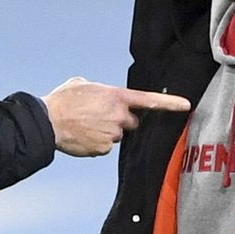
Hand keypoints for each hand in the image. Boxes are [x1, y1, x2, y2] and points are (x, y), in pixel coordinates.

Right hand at [42, 77, 189, 156]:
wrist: (48, 122)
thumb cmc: (62, 101)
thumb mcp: (82, 84)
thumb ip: (98, 90)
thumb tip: (97, 96)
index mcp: (116, 97)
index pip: (150, 101)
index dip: (170, 103)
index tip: (186, 105)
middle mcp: (118, 116)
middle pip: (131, 122)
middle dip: (120, 121)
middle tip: (100, 117)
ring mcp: (112, 134)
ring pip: (116, 135)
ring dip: (105, 131)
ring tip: (85, 125)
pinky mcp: (103, 149)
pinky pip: (105, 147)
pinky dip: (95, 143)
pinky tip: (82, 136)